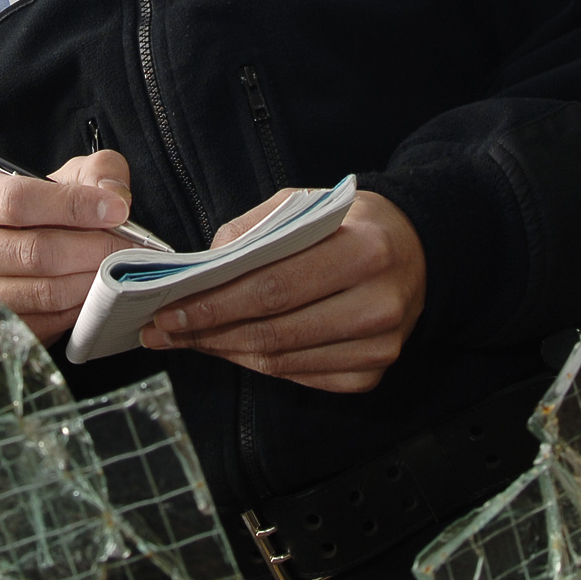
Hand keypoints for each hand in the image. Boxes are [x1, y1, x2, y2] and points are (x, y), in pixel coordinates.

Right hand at [0, 150, 133, 344]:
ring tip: (118, 270)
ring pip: (41, 291)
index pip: (16, 201)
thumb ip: (98, 172)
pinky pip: (45, 323)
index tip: (116, 210)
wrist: (24, 251)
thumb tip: (113, 197)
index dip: (71, 206)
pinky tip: (98, 292)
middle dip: (90, 248)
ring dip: (89, 281)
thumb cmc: (45, 210)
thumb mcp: (69, 175)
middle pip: (31, 251)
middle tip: (127, 248)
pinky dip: (79, 308)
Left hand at [138, 190, 424, 391]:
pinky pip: (301, 376)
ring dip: (226, 352)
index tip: (168, 310)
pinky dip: (259, 364)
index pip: (274, 287)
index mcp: (366, 250)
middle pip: (274, 331)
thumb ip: (254, 228)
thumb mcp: (306, 202)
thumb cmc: (351, 223)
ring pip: (283, 361)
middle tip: (162, 330)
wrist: (418, 251)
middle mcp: (379, 304)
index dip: (214, 304)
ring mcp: (380, 346)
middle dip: (208, 332)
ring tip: (186, 339)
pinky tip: (228, 348)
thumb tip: (202, 266)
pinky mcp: (373, 372)